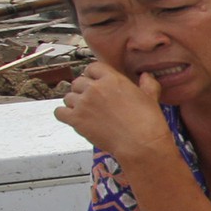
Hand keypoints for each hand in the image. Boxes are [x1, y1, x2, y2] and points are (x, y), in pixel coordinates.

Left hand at [55, 60, 169, 161]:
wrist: (139, 143)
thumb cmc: (147, 121)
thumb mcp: (151, 97)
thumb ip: (147, 84)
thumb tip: (146, 76)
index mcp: (112, 79)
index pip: (92, 68)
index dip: (93, 75)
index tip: (95, 82)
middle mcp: (94, 88)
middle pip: (78, 82)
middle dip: (83, 89)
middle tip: (90, 100)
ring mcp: (83, 104)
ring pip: (68, 97)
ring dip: (74, 102)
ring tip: (84, 111)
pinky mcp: (76, 120)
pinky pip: (59, 112)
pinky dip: (64, 114)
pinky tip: (73, 118)